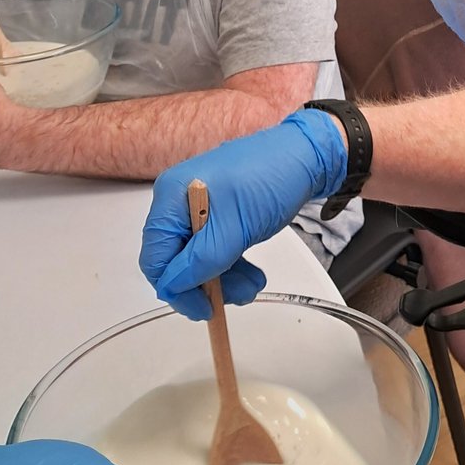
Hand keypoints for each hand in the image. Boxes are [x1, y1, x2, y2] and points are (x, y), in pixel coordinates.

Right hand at [140, 108, 348, 319]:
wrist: (308, 155)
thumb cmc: (270, 179)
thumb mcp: (235, 227)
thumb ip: (202, 260)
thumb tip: (173, 285)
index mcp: (171, 198)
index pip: (156, 257)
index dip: (176, 288)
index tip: (203, 309)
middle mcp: (180, 201)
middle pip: (177, 259)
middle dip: (206, 283)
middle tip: (238, 296)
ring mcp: (202, 206)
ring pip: (200, 257)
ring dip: (224, 277)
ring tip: (253, 284)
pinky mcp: (222, 211)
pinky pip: (216, 246)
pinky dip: (232, 263)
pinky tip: (252, 274)